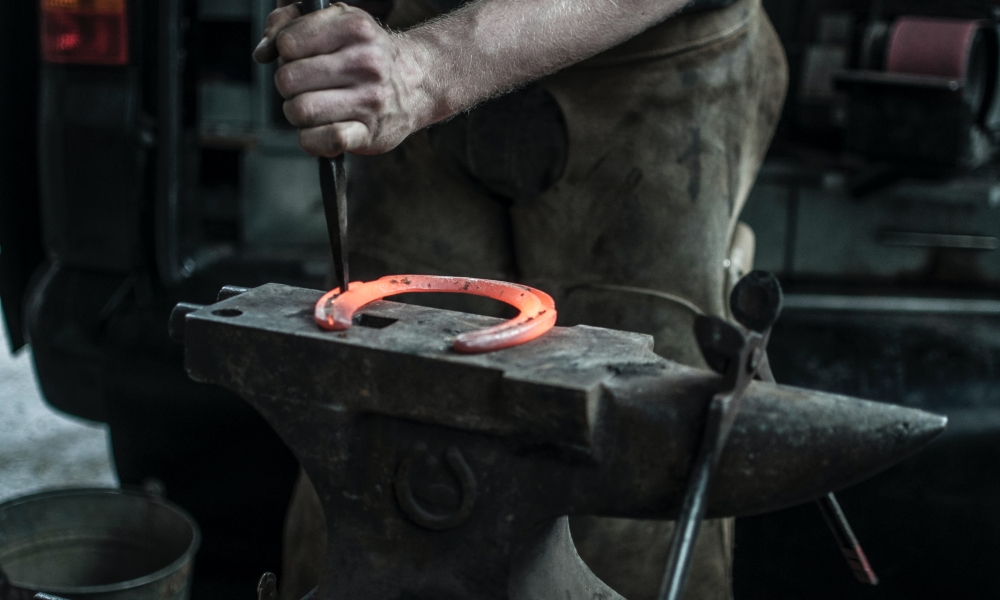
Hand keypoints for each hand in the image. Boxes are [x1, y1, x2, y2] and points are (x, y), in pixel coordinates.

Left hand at [253, 2, 432, 156]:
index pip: (287, 43)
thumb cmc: (366, 52)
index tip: (298, 57)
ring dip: (297, 113)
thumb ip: (290, 22)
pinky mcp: (369, 133)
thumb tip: (262, 52)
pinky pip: (325, 140)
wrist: (417, 81)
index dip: (284, 52)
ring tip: (313, 107)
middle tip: (304, 86)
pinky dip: (312, 140)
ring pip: (299, 111)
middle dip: (288, 86)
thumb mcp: (336, 20)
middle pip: (287, 80)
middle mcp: (365, 63)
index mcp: (354, 28)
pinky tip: (321, 130)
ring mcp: (369, 100)